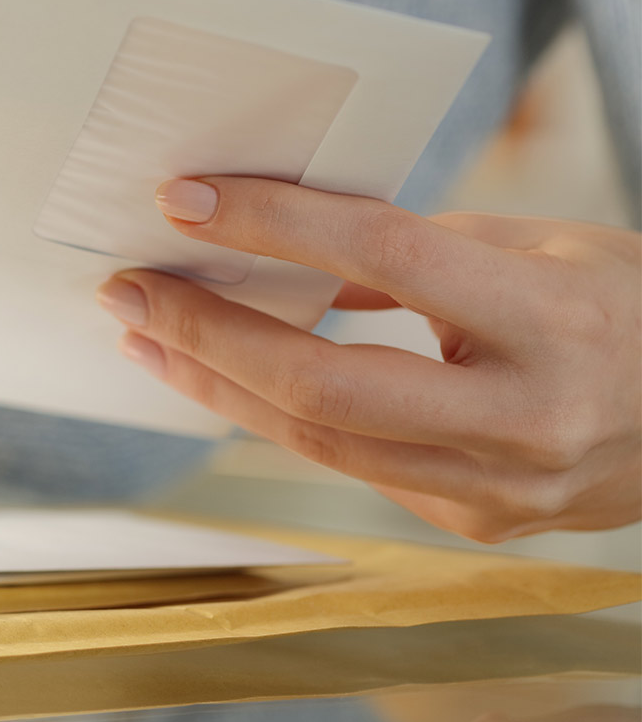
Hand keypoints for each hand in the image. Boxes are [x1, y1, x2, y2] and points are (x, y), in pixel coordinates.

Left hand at [95, 176, 641, 541]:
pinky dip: (279, 416)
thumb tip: (284, 251)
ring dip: (216, 383)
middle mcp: (527, 420)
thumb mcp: (543, 247)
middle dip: (206, 333)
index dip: (274, 223)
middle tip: (129, 287)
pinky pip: (352, 465)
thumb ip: (415, 252)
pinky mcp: (474, 522)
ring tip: (147, 332)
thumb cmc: (630, 310)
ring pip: (320, 441)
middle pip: (324, 384)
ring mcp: (499, 489)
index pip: (384, 258)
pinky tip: (223, 376)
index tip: (186, 198)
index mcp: (556, 325)